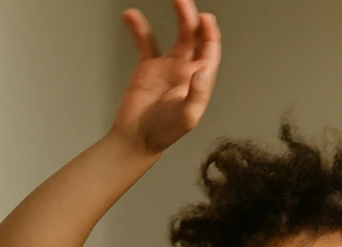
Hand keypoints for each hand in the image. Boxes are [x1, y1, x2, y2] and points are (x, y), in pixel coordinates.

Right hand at [112, 0, 220, 154]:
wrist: (137, 138)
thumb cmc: (164, 133)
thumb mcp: (187, 117)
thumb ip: (198, 94)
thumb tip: (203, 70)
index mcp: (200, 81)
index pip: (209, 51)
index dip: (210, 33)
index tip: (205, 18)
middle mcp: (187, 70)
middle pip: (195, 37)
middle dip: (193, 18)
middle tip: (184, 1)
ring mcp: (168, 66)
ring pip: (177, 35)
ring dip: (177, 17)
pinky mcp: (148, 67)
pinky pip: (146, 42)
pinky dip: (139, 28)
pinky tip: (132, 15)